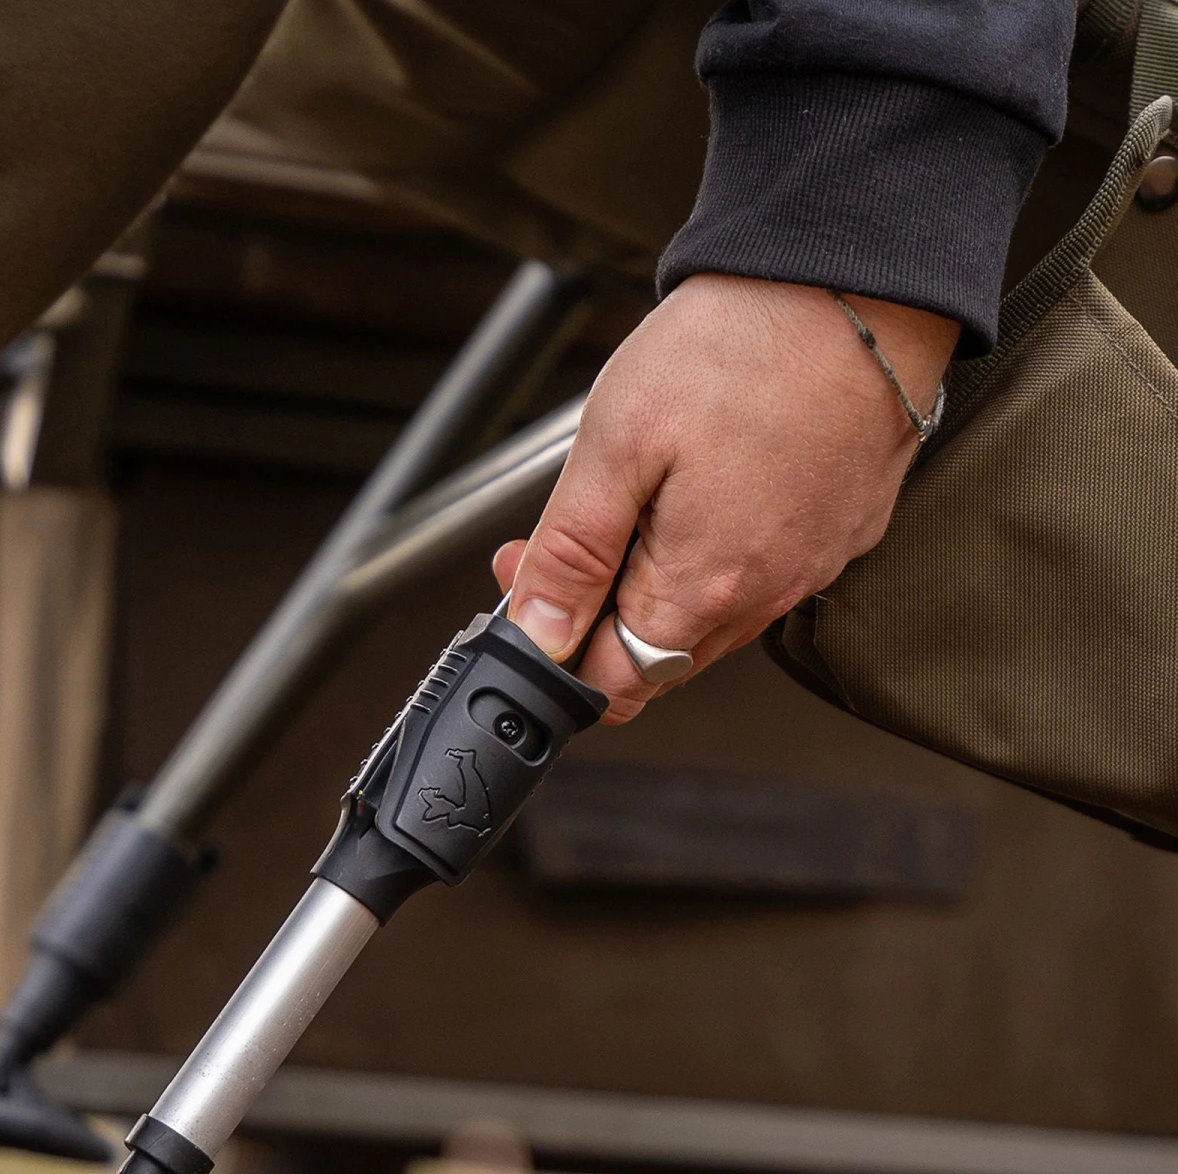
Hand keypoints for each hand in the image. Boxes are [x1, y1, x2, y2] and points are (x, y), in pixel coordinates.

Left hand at [491, 273, 958, 724]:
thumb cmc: (740, 344)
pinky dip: (716, 552)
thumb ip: (573, 554)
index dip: (556, 654)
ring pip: (709, 618)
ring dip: (653, 582)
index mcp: (703, 588)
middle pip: (659, 657)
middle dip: (595, 615)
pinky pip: (762, 573)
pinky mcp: (841, 529)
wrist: (857, 274)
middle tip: (559, 539)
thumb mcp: (616, 444)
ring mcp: (811, 565)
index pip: (615, 685)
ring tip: (630, 499)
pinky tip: (699, 487)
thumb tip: (539, 636)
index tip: (531, 595)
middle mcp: (767, 595)